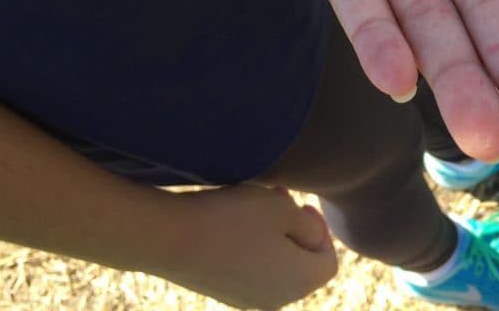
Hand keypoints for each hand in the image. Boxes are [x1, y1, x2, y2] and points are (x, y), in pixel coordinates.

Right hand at [155, 185, 335, 308]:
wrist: (170, 238)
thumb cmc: (234, 218)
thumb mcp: (284, 209)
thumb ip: (310, 225)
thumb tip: (313, 239)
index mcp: (300, 282)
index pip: (328, 261)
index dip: (320, 228)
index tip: (299, 204)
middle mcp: (277, 300)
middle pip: (302, 265)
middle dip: (294, 230)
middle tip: (276, 199)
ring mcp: (247, 299)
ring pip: (274, 265)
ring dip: (271, 236)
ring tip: (252, 207)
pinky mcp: (221, 292)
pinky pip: (249, 269)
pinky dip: (249, 246)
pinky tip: (230, 223)